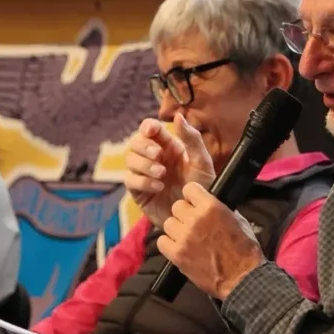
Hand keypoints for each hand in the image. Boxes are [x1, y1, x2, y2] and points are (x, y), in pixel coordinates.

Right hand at [123, 113, 215, 228]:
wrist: (198, 217)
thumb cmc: (202, 188)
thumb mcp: (202, 162)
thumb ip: (192, 139)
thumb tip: (179, 116)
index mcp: (168, 146)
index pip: (150, 129)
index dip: (147, 127)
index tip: (151, 130)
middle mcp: (153, 158)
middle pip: (136, 142)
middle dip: (144, 146)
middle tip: (158, 155)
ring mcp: (144, 174)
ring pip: (130, 159)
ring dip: (144, 164)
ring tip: (162, 174)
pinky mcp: (138, 191)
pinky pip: (130, 180)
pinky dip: (143, 181)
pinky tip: (158, 187)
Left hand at [157, 183, 264, 300]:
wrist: (242, 278)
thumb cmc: (244, 250)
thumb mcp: (237, 220)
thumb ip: (219, 209)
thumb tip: (208, 203)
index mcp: (212, 207)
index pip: (189, 189)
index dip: (192, 197)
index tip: (194, 203)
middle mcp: (195, 219)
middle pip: (177, 206)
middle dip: (184, 214)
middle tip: (192, 224)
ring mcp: (184, 237)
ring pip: (168, 223)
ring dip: (176, 230)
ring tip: (186, 238)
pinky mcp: (177, 254)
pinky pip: (162, 242)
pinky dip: (169, 245)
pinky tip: (179, 248)